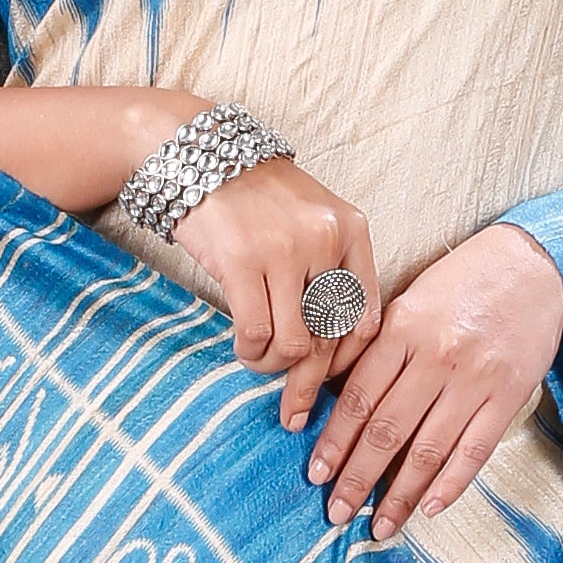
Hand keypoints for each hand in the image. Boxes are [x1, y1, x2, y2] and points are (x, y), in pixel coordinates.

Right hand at [176, 149, 385, 432]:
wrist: (199, 154)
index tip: (327, 379)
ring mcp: (285, 251)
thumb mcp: (311, 219)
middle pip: (330, 337)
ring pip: (294, 344)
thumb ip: (328, 271)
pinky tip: (243, 350)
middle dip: (309, 381)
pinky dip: (249, 353)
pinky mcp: (242, 261)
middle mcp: (325, 240)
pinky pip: (255, 333)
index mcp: (351, 230)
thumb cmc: (256, 196)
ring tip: (258, 362)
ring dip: (273, 366)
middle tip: (292, 409)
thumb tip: (329, 348)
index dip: (346, 360)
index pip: (364, 316)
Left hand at [305, 223, 562, 537]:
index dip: (335, 440)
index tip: (316, 473)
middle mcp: (437, 356)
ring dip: (400, 495)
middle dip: (357, 477)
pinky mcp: (509, 395)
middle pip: (387, 430)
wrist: (533, 264)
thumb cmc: (463, 282)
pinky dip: (451, 484)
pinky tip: (428, 509)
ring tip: (380, 525)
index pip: (359, 397)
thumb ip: (380, 347)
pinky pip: (475, 450)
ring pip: (428, 449)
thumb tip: (340, 399)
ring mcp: (475, 379)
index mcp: (404, 328)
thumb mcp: (411, 301)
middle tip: (336, 512)